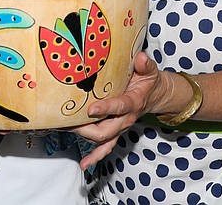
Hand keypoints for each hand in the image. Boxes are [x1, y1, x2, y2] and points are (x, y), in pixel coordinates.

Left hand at [73, 52, 160, 169]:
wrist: (155, 95)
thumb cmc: (148, 81)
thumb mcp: (150, 70)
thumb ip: (146, 65)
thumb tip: (142, 58)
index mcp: (133, 102)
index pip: (119, 107)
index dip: (106, 108)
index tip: (91, 109)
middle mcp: (126, 119)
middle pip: (106, 130)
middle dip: (86, 128)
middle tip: (68, 121)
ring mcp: (120, 127)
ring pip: (103, 139)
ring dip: (84, 137)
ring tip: (66, 132)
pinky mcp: (116, 131)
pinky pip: (106, 147)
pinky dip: (95, 156)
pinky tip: (84, 164)